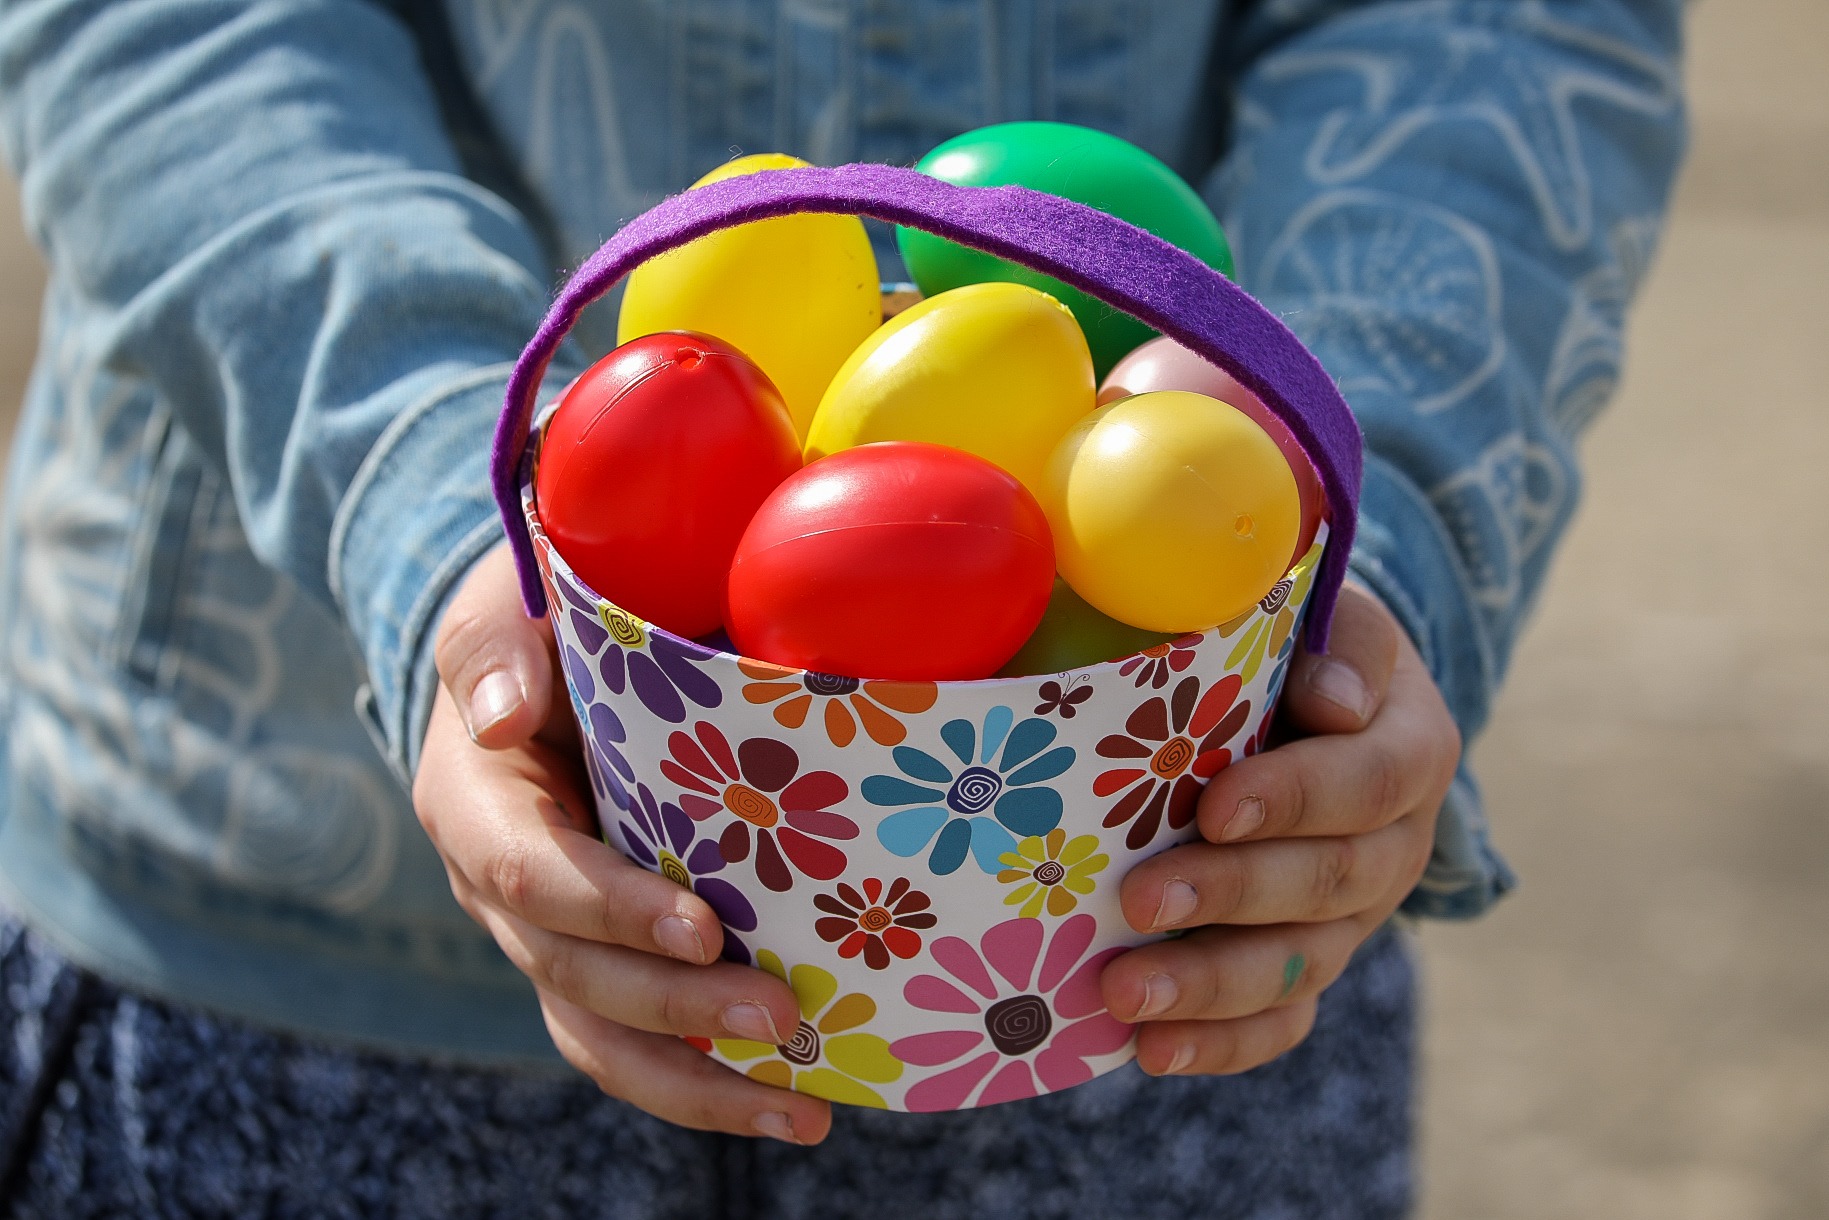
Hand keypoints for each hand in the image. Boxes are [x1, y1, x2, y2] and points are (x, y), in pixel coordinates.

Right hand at [413, 545, 831, 1143]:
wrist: (547, 657)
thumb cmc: (539, 620)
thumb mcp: (503, 605)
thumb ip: (495, 646)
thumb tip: (503, 717)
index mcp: (473, 806)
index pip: (532, 878)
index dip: (611, 911)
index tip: (703, 926)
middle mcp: (501, 891)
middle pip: (576, 978)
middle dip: (677, 1008)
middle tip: (782, 1019)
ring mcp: (551, 938)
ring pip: (603, 1037)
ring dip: (700, 1081)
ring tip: (803, 1109)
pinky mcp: (604, 959)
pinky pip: (640, 1039)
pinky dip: (710, 1078)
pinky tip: (798, 1098)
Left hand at [1099, 584, 1458, 1075]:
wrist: (1325, 702)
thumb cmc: (1304, 649)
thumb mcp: (1331, 618)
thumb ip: (1339, 645)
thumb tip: (1334, 698)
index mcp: (1410, 750)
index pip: (1367, 784)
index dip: (1295, 799)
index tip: (1214, 807)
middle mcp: (1393, 847)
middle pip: (1327, 885)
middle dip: (1230, 896)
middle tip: (1139, 900)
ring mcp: (1352, 917)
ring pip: (1297, 967)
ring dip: (1209, 986)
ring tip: (1123, 994)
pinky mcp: (1309, 962)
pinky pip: (1281, 1018)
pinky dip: (1221, 1042)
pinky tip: (1150, 1051)